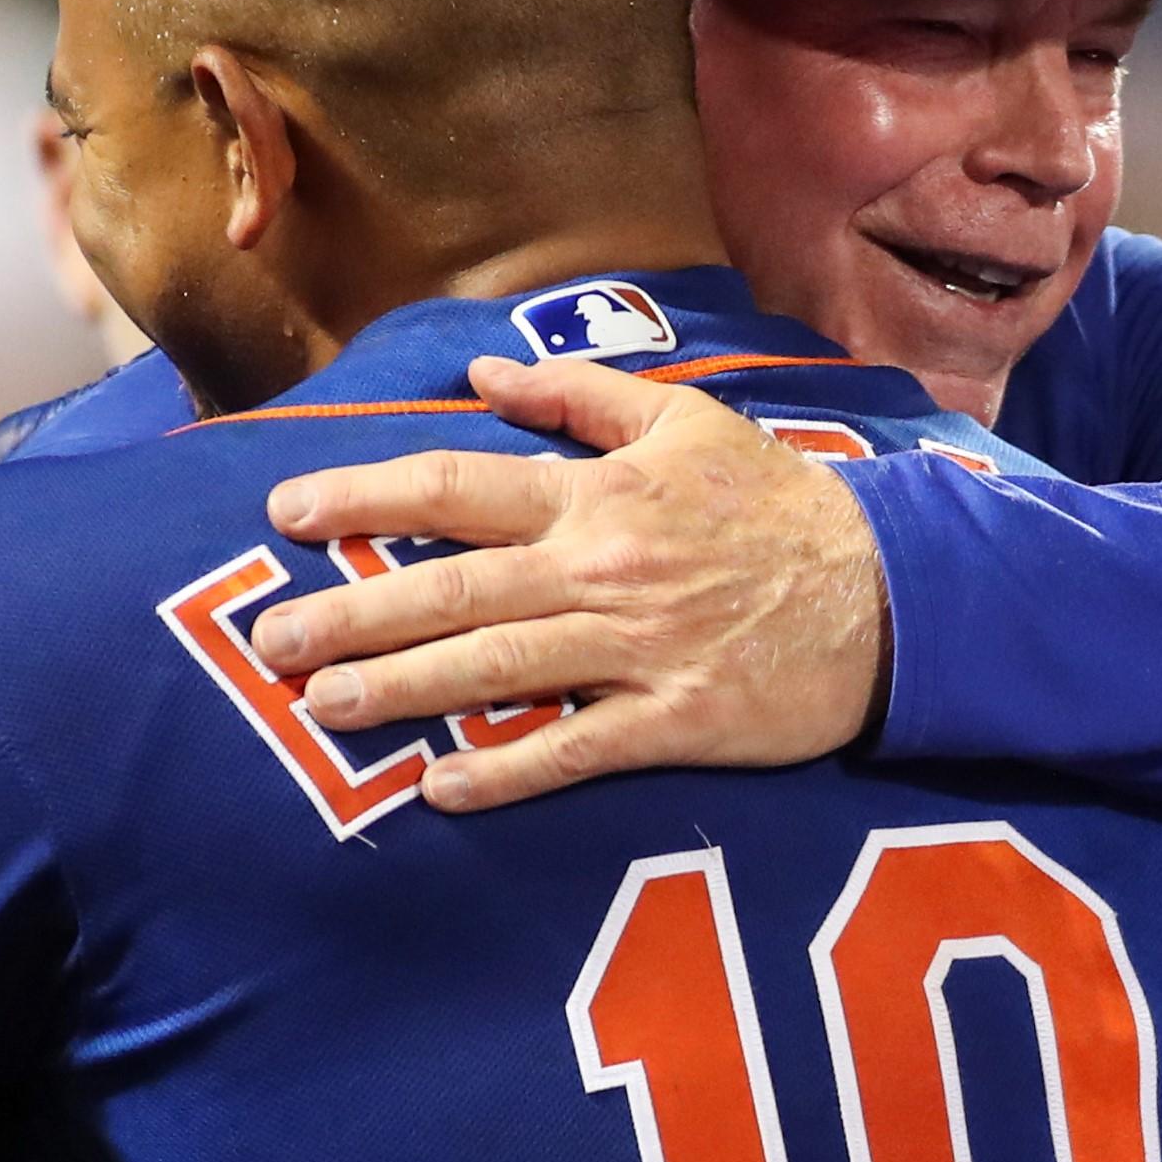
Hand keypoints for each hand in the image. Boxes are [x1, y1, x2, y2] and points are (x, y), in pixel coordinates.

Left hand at [254, 356, 888, 810]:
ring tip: (324, 706)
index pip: (456, 489)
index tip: (286, 513)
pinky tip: (442, 788)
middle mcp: (602, 569)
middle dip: (352, 611)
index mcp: (598, 494)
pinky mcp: (677, 720)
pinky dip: (508, 770)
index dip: (366, 498)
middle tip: (268, 641)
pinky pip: (576, 751)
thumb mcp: (687, 422)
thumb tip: (486, 373)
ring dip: (404, 689)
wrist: (893, 593)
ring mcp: (638, 648)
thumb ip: (579, 395)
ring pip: (498, 670)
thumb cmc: (782, 505)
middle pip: (453, 589)